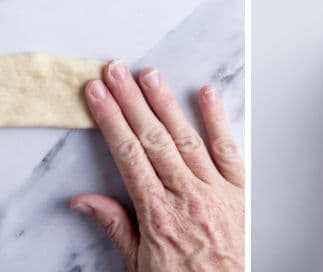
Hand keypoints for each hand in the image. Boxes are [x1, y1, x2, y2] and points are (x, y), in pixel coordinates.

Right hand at [70, 61, 243, 270]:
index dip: (110, 119)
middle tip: (114, 70)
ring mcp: (215, 191)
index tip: (97, 94)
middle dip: (130, 100)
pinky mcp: (240, 192)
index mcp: (157, 215)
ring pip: (186, 137)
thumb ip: (115, 227)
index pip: (127, 154)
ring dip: (165, 103)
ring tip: (149, 74)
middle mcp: (186, 196)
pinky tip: (206, 94)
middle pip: (152, 138)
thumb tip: (83, 200)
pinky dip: (217, 121)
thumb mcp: (138, 266)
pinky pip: (228, 151)